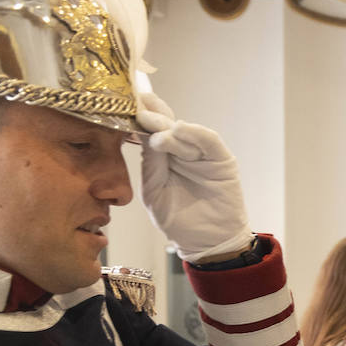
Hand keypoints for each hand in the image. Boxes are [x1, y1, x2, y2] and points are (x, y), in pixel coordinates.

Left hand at [138, 91, 253, 263]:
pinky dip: (196, 134)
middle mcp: (182, 151)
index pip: (150, 133)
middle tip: (140, 109)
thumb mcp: (155, 193)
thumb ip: (150, 165)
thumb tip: (147, 137)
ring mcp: (202, 154)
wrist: (208, 242)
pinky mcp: (221, 160)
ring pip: (185, 132)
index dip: (139, 119)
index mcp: (163, 158)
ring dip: (169, 127)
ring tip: (156, 128)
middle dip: (153, 117)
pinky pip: (209, 141)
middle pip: (167, 126)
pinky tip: (181, 128)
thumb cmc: (179, 221)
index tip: (125, 104)